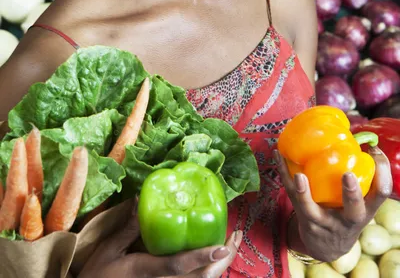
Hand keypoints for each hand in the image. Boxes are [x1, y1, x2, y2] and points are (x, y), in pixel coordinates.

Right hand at [78, 201, 241, 277]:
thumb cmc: (98, 274)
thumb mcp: (109, 249)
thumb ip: (127, 227)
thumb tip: (139, 200)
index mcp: (146, 272)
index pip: (178, 265)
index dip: (201, 256)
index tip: (221, 246)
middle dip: (222, 260)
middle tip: (235, 237)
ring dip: (218, 267)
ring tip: (229, 246)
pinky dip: (207, 272)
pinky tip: (212, 259)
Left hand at [275, 146, 392, 262]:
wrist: (327, 248)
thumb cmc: (346, 215)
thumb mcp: (361, 203)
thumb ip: (363, 179)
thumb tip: (362, 140)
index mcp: (366, 210)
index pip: (381, 193)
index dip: (382, 172)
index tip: (373, 151)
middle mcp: (348, 219)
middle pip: (354, 210)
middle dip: (351, 194)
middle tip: (348, 175)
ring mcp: (324, 223)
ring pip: (312, 210)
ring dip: (304, 193)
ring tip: (299, 176)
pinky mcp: (303, 219)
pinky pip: (290, 196)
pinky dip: (284, 174)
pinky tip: (278, 154)